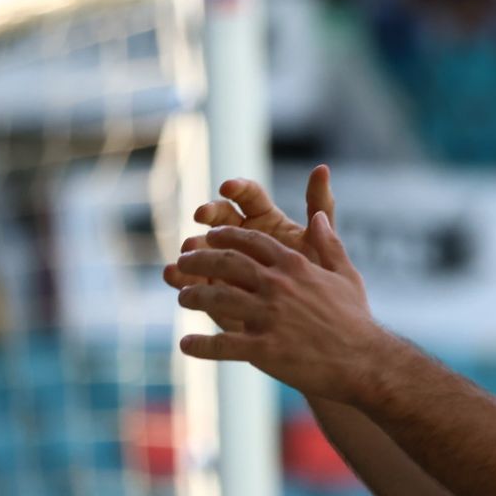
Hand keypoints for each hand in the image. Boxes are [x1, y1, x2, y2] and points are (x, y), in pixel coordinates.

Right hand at [162, 166, 359, 330]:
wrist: (311, 328)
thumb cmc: (317, 281)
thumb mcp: (321, 245)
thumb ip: (321, 208)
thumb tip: (322, 167)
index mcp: (266, 220)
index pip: (247, 196)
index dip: (237, 189)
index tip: (229, 188)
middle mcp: (241, 236)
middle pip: (219, 216)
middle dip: (209, 213)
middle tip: (203, 215)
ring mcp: (223, 261)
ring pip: (201, 246)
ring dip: (193, 244)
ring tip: (188, 247)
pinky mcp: (212, 288)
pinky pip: (190, 279)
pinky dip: (180, 276)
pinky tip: (173, 274)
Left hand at [164, 197, 386, 403]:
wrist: (366, 362)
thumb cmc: (357, 320)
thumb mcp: (346, 276)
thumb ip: (329, 244)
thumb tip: (319, 217)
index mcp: (295, 266)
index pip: (250, 241)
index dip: (224, 236)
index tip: (209, 236)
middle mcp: (278, 286)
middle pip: (225, 263)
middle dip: (199, 259)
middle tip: (184, 261)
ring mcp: (268, 317)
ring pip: (216, 298)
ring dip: (193, 296)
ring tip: (183, 298)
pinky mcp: (263, 349)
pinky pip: (221, 344)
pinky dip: (201, 345)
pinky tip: (187, 345)